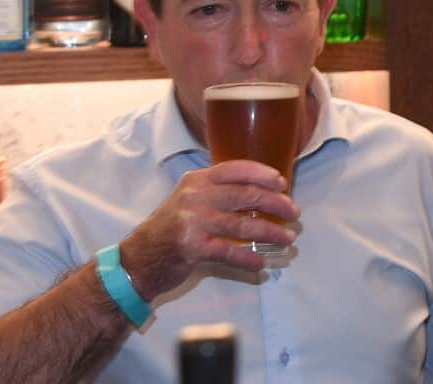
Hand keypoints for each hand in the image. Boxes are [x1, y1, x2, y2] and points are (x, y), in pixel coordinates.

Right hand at [119, 160, 300, 300]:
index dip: (262, 174)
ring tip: (287, 238)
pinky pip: (229, 251)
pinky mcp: (193, 247)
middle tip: (293, 213)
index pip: (235, 169)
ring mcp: (193, 221)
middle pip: (246, 195)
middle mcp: (195, 196)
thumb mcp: (188, 200)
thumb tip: (260, 194)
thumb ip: (217, 193)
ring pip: (243, 224)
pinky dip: (248, 258)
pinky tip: (261, 263)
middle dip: (275, 203)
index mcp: (196, 180)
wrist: (138, 259)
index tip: (282, 182)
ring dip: (270, 232)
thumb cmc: (170, 228)